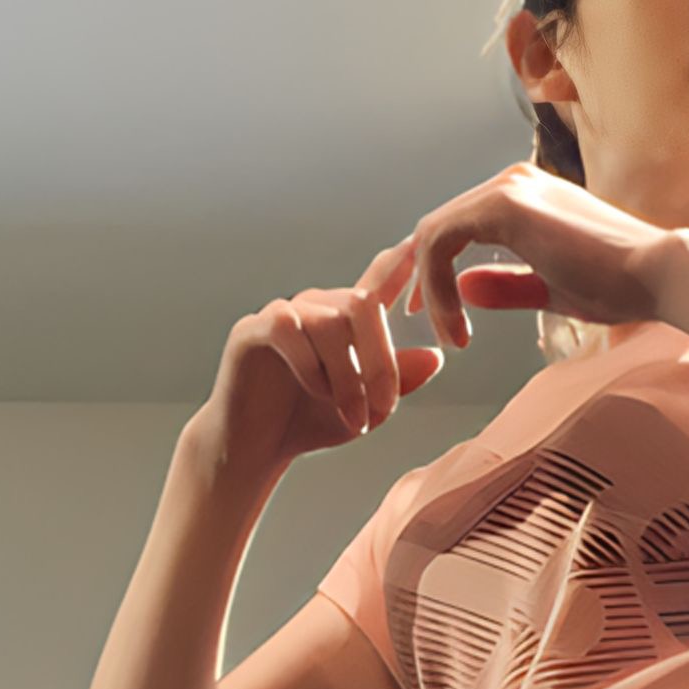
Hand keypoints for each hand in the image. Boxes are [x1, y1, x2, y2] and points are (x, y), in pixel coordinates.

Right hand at [198, 237, 445, 478]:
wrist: (257, 446)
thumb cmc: (312, 421)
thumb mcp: (368, 409)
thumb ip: (399, 382)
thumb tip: (435, 356)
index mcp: (345, 321)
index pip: (376, 282)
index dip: (399, 263)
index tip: (420, 243)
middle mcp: (315, 308)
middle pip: (361, 305)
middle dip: (381, 361)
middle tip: (384, 409)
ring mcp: (283, 314)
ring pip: (330, 323)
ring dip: (349, 377)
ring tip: (352, 417)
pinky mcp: (253, 329)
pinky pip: (289, 330)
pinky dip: (312, 367)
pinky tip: (317, 393)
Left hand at [402, 162, 677, 349]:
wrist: (657, 273)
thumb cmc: (621, 285)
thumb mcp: (551, 290)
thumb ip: (508, 286)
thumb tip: (465, 287)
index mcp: (525, 199)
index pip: (458, 230)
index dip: (434, 274)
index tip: (436, 318)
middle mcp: (512, 184)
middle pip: (437, 227)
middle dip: (418, 279)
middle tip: (419, 325)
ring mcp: (507, 189)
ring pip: (433, 234)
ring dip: (427, 289)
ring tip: (444, 333)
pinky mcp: (505, 205)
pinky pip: (442, 242)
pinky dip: (437, 286)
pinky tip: (454, 323)